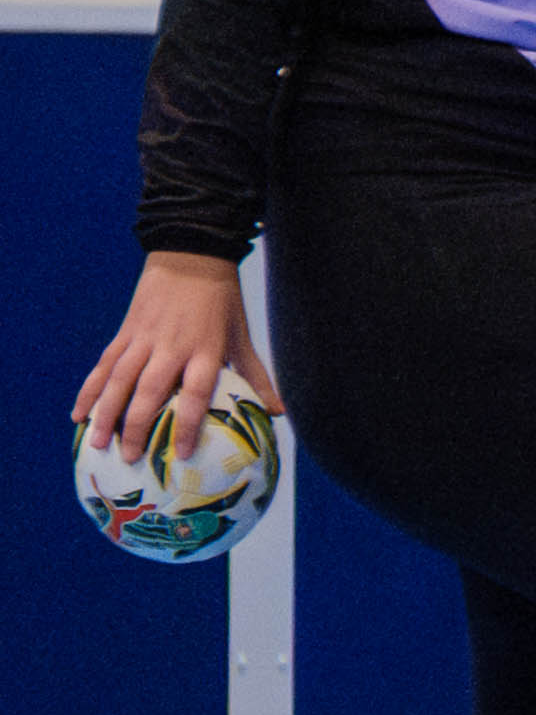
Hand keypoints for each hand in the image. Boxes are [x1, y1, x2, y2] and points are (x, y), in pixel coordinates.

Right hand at [76, 252, 276, 466]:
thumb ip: (256, 377)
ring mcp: (144, 338)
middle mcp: (171, 346)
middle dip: (137, 426)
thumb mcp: (242, 338)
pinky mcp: (125, 331)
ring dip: (105, 412)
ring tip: (97, 443)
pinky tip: (78, 413)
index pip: (195, 393)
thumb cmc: (222, 302)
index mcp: (205, 350)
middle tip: (129, 458)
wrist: (191, 257)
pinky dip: (90, 389)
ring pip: (119, 379)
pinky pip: (104, 365)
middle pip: (150, 391)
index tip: (181, 453)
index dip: (187, 424)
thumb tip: (278, 413)